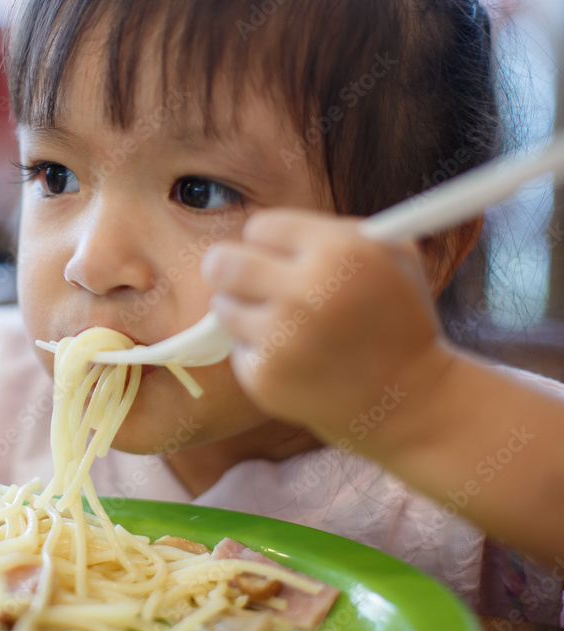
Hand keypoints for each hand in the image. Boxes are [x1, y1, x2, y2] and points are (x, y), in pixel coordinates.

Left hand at [202, 210, 453, 440]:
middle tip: (235, 276)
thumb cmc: (397, 320)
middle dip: (225, 266)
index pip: (260, 228)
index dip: (267, 242)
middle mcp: (306, 293)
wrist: (408, 402)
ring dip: (242, 311)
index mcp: (339, 253)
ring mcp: (282, 338)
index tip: (275, 255)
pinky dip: (259, 353)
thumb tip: (265, 230)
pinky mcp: (265, 378)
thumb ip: (333, 230)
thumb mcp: (391, 256)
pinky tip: (296, 363)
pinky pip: (238, 350)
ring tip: (284, 325)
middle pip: (222, 263)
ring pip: (223, 306)